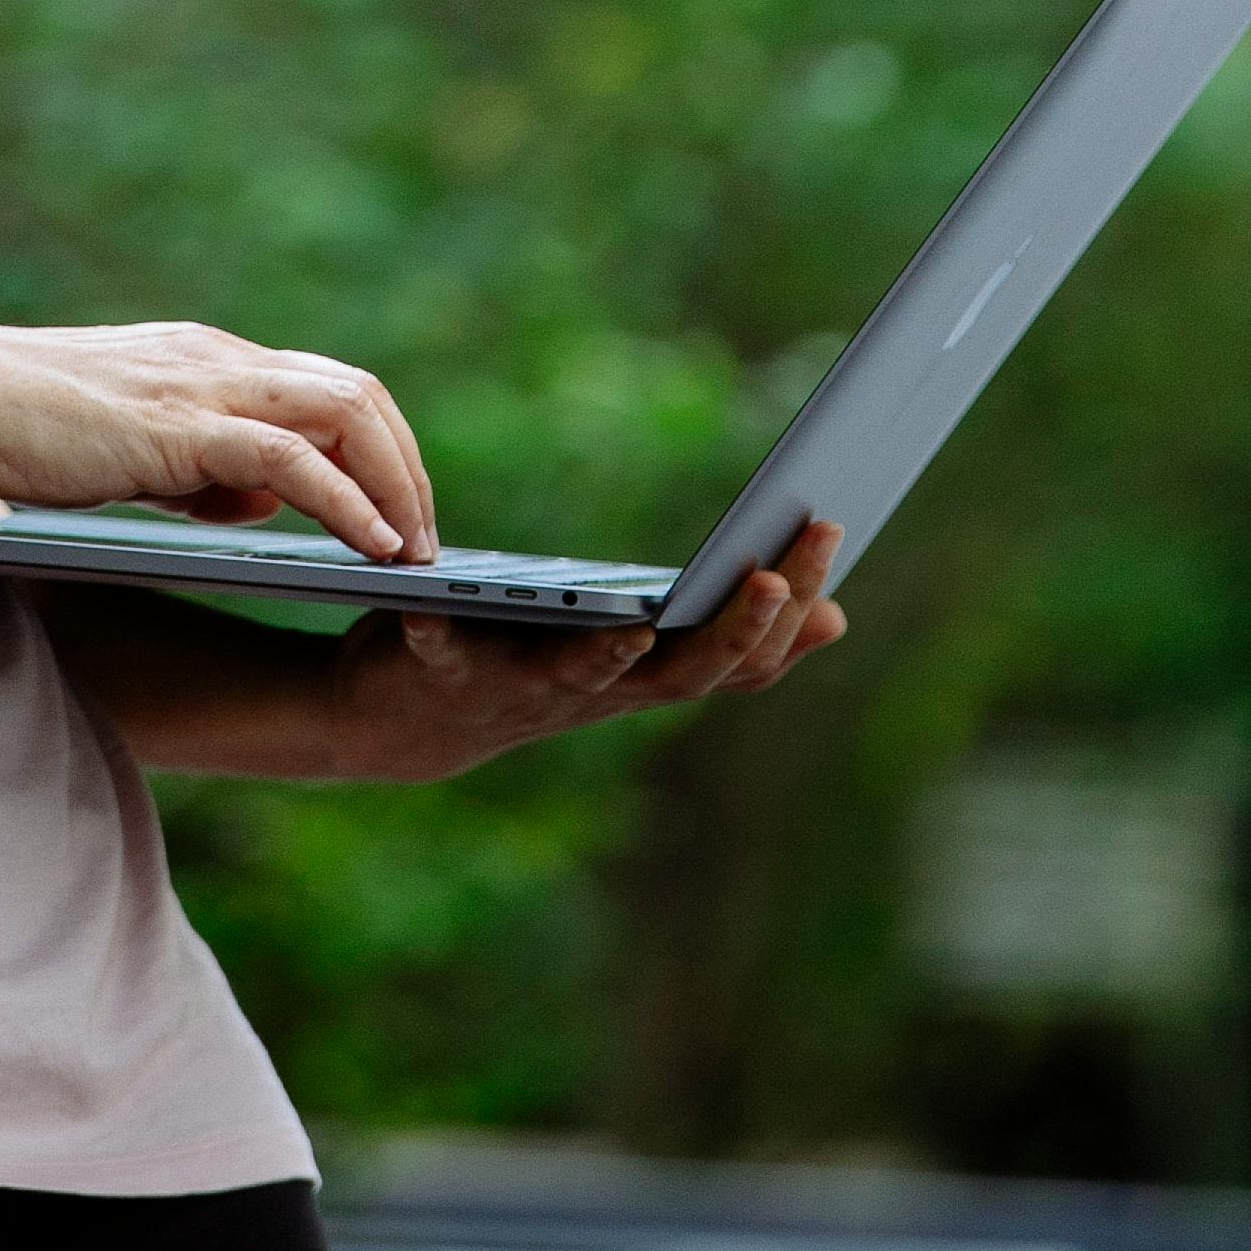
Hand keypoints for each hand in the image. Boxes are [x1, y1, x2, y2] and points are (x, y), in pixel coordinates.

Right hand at [0, 316, 436, 565]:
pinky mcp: (182, 427)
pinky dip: (349, 503)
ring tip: (418, 553)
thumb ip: (201, 471)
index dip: (377, 450)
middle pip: (359, 395)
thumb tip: (264, 502)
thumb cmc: (24, 427)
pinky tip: (373, 547)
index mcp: (209, 361)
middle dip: (408, 469)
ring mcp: (205, 386)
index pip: (326, 389)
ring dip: (398, 485)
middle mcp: (221, 361)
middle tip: (428, 543)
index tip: (401, 514)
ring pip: (345, 413)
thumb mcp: (133, 450)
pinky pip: (294, 459)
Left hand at [319, 527, 848, 780]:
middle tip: (775, 571)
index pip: (741, 654)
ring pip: (584, 682)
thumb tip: (835, 615)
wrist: (416, 722)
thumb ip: (723, 634)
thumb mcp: (640, 650)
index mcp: (648, 676)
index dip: (792, 608)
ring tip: (641, 623)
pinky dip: (444, 638)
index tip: (831, 527)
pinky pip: (446, 656)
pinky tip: (435, 612)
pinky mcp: (445, 673)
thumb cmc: (539, 665)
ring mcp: (524, 690)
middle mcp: (599, 694)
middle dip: (737, 627)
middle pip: (685, 673)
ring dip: (612, 658)